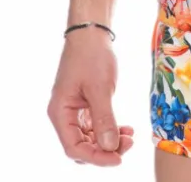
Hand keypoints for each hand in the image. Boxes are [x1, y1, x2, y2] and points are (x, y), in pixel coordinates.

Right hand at [47, 26, 134, 165]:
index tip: (118, 158)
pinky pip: (95, 125)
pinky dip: (109, 129)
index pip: (74, 148)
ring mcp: (74, 110)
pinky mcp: (85, 103)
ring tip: (130, 137)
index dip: (96, 157)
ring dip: (109, 140)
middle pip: (82, 146)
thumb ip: (104, 119)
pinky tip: (125, 129)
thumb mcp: (100, 88)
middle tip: (128, 144)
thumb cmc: (91, 55)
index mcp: (60, 113)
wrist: (91, 32)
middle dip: (105, 150)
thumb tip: (110, 147)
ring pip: (90, 138)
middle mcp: (64, 115)